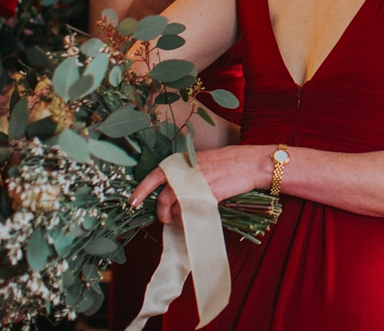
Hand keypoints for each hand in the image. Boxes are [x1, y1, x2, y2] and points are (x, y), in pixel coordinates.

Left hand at [129, 146, 268, 224]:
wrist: (250, 163)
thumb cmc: (227, 163)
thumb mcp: (200, 162)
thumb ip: (184, 175)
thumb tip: (170, 195)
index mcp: (182, 162)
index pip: (155, 175)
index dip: (141, 190)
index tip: (132, 202)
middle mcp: (187, 173)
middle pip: (163, 199)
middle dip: (161, 214)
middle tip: (165, 220)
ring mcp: (197, 185)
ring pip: (176, 209)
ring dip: (176, 219)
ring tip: (182, 220)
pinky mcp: (210, 196)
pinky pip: (192, 214)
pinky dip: (189, 220)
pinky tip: (193, 221)